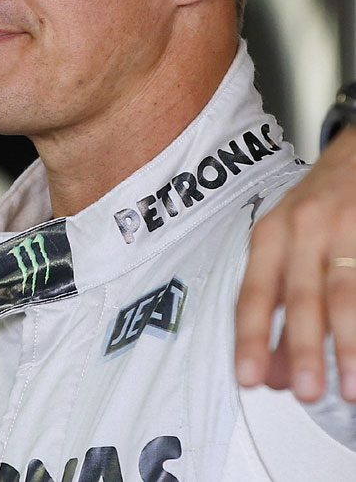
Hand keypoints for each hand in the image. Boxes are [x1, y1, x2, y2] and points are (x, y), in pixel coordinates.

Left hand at [235, 125, 355, 401]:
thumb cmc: (320, 204)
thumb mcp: (286, 243)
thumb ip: (277, 302)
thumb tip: (273, 371)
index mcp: (269, 235)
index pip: (252, 293)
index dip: (250, 338)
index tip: (250, 377)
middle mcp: (303, 229)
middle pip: (301, 297)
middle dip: (302, 350)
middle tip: (306, 392)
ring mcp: (346, 228)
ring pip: (345, 294)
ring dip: (348, 345)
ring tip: (351, 386)